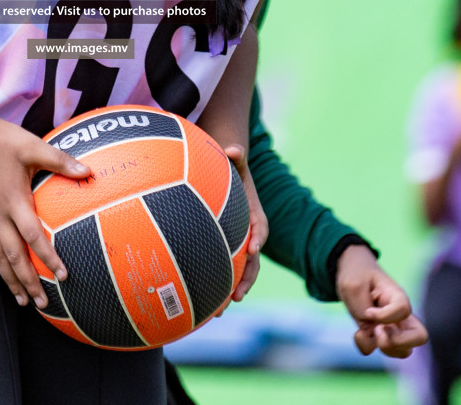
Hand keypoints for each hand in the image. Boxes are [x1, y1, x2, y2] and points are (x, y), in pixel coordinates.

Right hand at [0, 116, 89, 308]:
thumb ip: (60, 161)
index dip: (48, 258)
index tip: (63, 276)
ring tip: (20, 301)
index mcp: (14, 200)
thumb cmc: (3, 139)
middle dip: (28, 282)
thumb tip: (87, 170)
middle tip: (43, 303)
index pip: (33, 237)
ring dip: (8, 279)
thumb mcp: (33, 147)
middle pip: (13, 256)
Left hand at [221, 144, 267, 308]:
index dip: (257, 240)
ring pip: (237, 271)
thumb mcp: (236, 162)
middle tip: (235, 296)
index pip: (260, 229)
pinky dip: (215, 285)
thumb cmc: (231, 169)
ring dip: (230, 291)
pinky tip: (201, 303)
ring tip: (218, 312)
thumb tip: (232, 148)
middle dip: (246, 279)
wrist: (228, 178)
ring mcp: (238, 245)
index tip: (252, 250)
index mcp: (256, 216)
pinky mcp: (225, 250)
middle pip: (251, 261)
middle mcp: (249, 235)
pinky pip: (223, 269)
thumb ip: (236, 156)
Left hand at [335, 246, 428, 357]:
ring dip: (384, 348)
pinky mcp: (379, 334)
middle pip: (420, 337)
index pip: (403, 310)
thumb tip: (370, 332)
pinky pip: (379, 350)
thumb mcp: (353, 286)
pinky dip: (366, 346)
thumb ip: (361, 310)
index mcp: (398, 296)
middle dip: (399, 342)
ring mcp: (392, 326)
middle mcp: (400, 314)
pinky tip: (358, 333)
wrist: (350, 271)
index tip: (369, 311)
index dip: (385, 316)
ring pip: (403, 351)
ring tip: (366, 332)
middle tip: (378, 332)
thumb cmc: (356, 274)